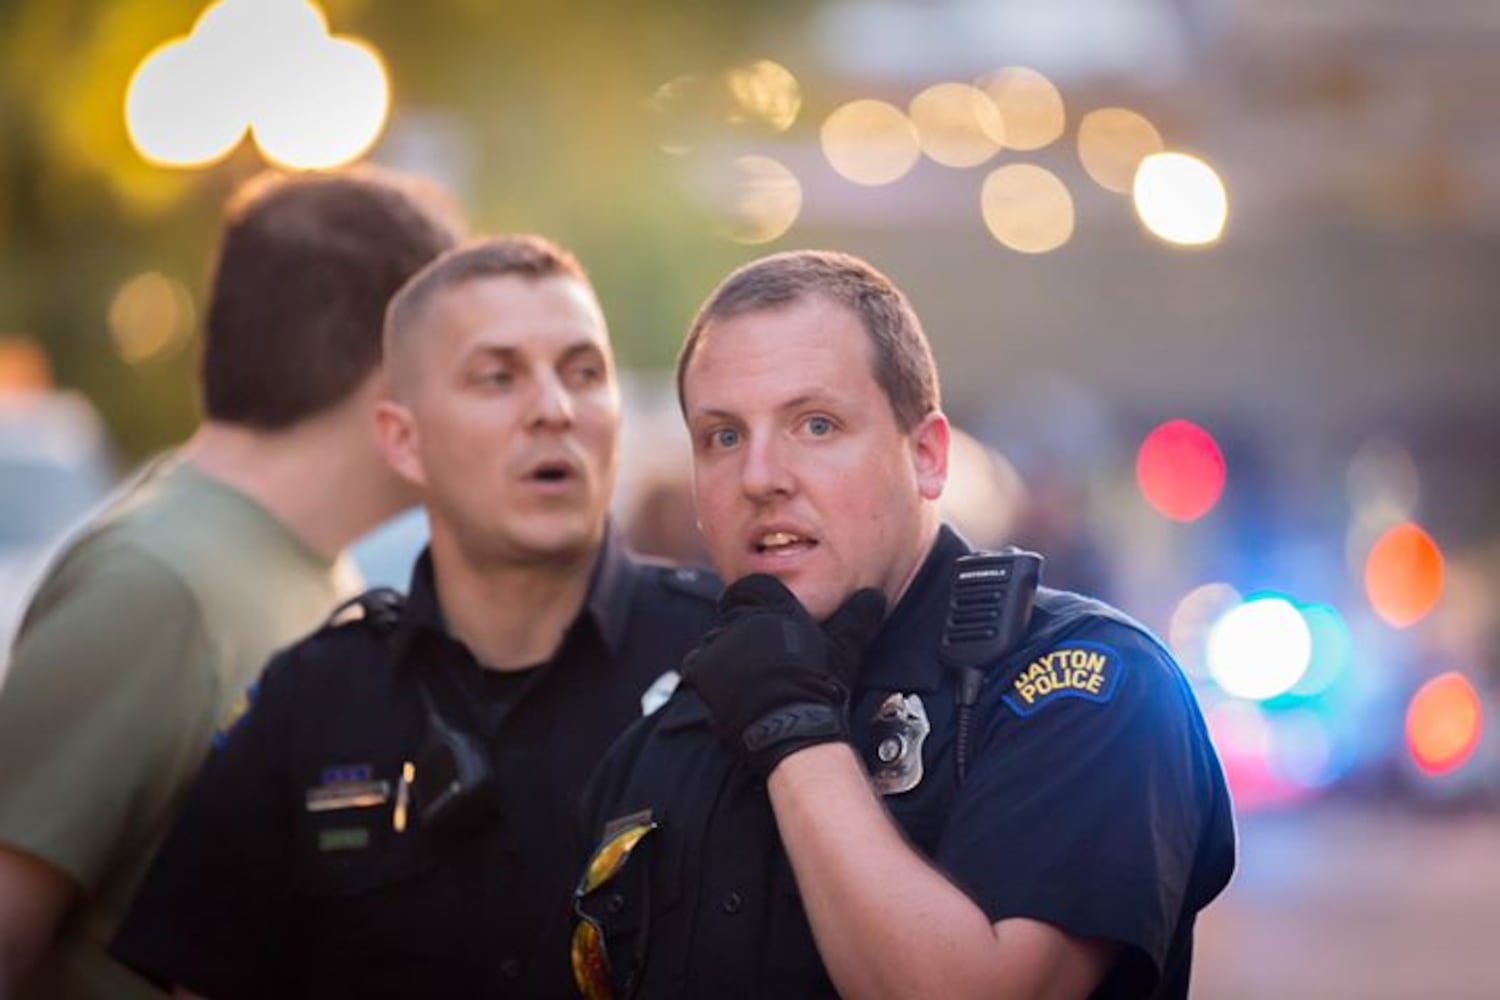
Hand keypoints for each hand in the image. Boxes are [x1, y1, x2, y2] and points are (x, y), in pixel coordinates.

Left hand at [681, 575, 885, 777]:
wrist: (792, 722)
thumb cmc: (821, 686)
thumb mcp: (846, 648)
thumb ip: (858, 617)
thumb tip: (874, 596)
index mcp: (774, 605)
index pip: (753, 587)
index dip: (757, 602)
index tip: (764, 624)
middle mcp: (743, 617)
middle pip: (734, 616)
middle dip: (744, 636)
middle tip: (762, 664)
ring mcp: (720, 641)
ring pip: (717, 642)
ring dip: (727, 657)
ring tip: (750, 683)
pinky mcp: (702, 666)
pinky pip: (699, 666)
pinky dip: (709, 678)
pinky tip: (731, 693)